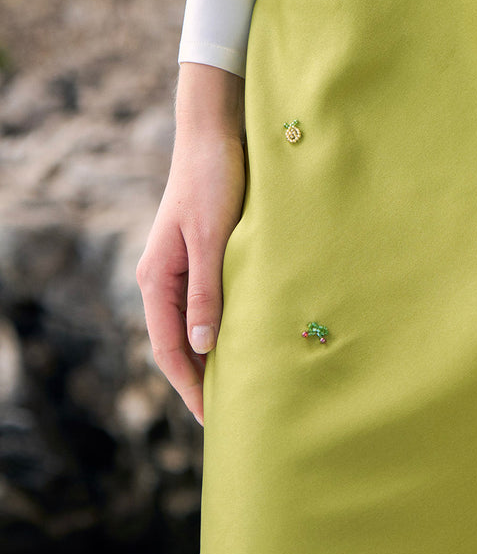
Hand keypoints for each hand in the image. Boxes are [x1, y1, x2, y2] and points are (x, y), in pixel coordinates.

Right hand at [135, 64, 245, 426]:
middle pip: (177, 345)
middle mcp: (161, 278)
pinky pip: (204, 307)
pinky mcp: (199, 257)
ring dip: (211, 359)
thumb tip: (201, 347)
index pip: (169, 349)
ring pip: (191, 328)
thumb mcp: (211, 238)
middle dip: (199, 382)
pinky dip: (219, 332)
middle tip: (231, 418)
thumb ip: (206, 292)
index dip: (191, 387)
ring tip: (240, 391)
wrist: (213, 133)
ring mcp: (179, 269)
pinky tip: (243, 344)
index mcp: (157, 278)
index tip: (214, 420)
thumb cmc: (213, 181)